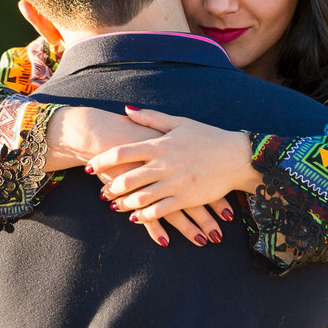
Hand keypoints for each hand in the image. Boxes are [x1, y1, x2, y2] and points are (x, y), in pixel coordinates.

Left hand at [90, 106, 260, 231]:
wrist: (237, 157)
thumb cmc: (208, 137)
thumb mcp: (180, 123)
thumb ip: (151, 118)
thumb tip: (127, 110)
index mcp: (160, 144)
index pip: (122, 152)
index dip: (102, 161)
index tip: (90, 166)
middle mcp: (164, 164)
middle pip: (127, 178)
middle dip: (110, 187)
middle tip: (101, 192)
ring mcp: (175, 183)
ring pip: (140, 197)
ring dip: (123, 204)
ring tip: (114, 206)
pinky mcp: (186, 198)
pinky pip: (159, 210)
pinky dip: (144, 216)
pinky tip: (136, 217)